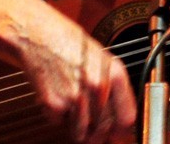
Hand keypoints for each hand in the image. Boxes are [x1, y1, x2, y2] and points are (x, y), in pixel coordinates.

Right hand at [0, 0, 136, 142]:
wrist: (42, 36)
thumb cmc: (72, 45)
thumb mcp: (103, 60)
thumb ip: (114, 90)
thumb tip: (122, 122)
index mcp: (115, 74)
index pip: (127, 118)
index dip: (122, 131)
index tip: (118, 134)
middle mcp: (98, 87)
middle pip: (105, 130)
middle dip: (98, 130)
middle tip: (90, 118)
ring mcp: (77, 98)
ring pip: (82, 133)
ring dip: (77, 124)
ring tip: (73, 102)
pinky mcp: (55, 105)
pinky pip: (61, 124)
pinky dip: (59, 117)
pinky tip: (59, 96)